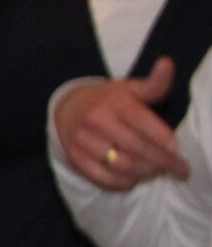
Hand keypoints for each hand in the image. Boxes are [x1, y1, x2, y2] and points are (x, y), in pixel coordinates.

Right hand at [54, 61, 187, 191]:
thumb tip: (167, 64)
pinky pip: (103, 179)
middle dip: (161, 161)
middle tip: (178, 169)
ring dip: (145, 173)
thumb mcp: (129, 87)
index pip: (143, 123)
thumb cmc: (108, 99)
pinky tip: (135, 179)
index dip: (164, 140)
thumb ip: (153, 83)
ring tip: (157, 172)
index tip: (178, 150)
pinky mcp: (75, 159)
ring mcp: (82, 142)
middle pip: (136, 148)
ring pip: (121, 166)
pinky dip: (123, 183)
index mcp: (113, 102)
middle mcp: (95, 121)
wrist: (68, 108)